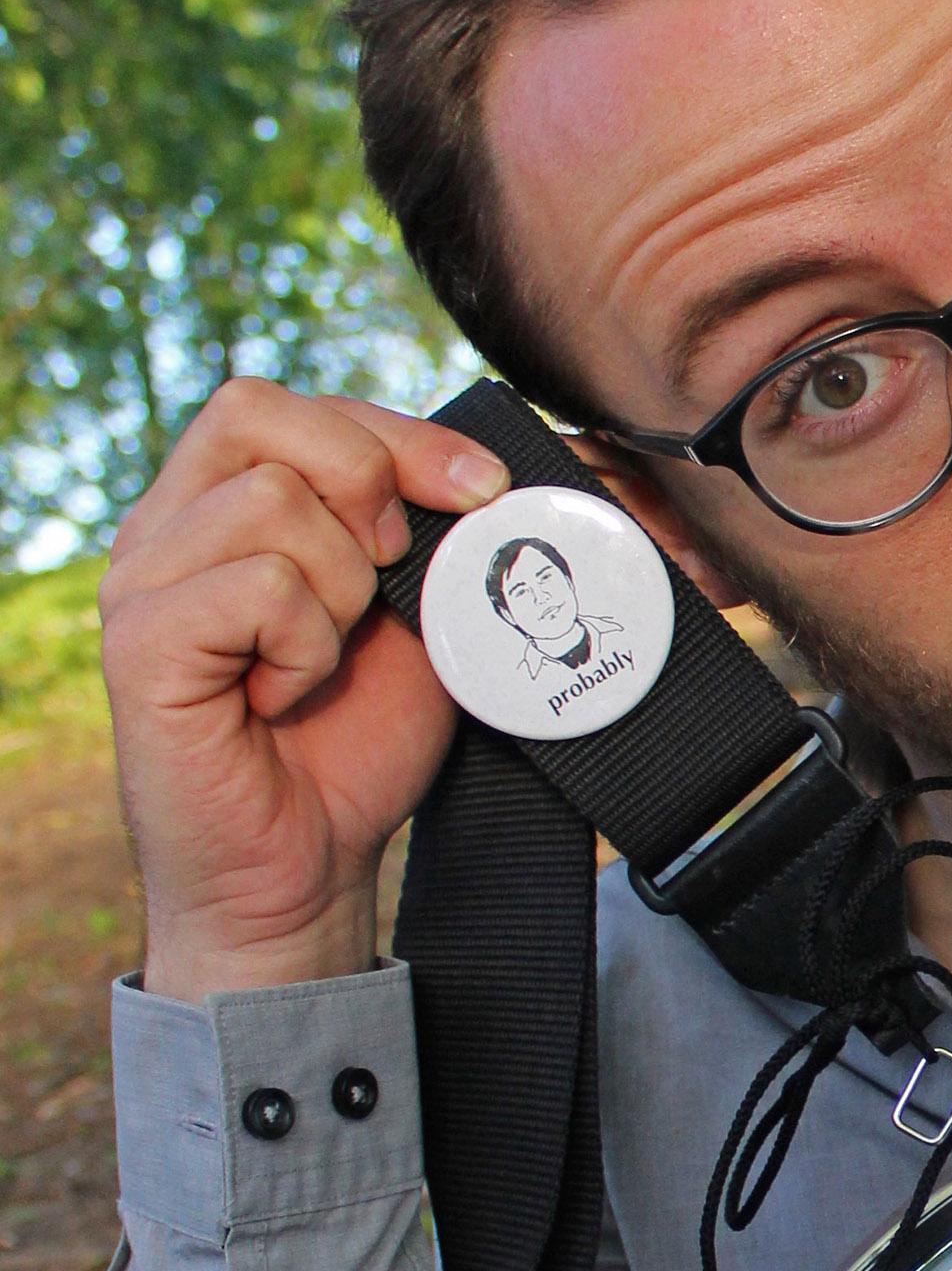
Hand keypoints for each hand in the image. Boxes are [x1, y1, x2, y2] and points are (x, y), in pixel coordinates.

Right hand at [100, 381, 509, 1000]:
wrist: (308, 867)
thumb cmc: (354, 743)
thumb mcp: (417, 613)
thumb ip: (428, 530)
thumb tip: (493, 468)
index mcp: (219, 503)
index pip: (294, 402)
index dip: (398, 433)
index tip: (479, 493)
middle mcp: (163, 526)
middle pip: (259, 411)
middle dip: (365, 483)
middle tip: (389, 582)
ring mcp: (139, 580)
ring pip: (271, 502)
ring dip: (341, 590)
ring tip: (319, 663)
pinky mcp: (139, 643)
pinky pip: (257, 585)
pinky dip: (305, 644)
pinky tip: (285, 696)